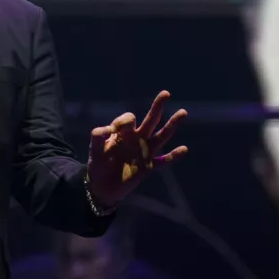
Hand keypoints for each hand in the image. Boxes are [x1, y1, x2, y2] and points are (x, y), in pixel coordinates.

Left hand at [86, 90, 187, 207]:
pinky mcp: (148, 167)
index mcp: (123, 132)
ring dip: (171, 125)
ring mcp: (144, 152)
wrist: (101, 186)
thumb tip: (109, 129)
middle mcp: (136, 138)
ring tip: (182, 112)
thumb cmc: (98, 163)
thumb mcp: (94, 149)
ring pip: (161, 136)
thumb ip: (98, 136)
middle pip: (150, 120)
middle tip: (165, 93)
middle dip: (157, 106)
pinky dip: (173, 156)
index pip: (130, 118)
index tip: (113, 130)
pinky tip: (183, 149)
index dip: (124, 121)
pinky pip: (163, 160)